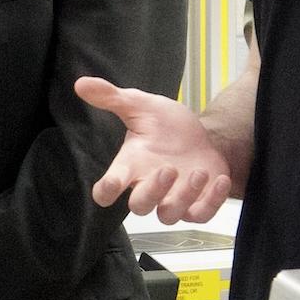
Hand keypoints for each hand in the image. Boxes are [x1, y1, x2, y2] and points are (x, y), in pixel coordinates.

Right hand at [76, 76, 231, 221]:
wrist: (201, 135)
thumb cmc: (166, 126)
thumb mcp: (141, 106)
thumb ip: (112, 97)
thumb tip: (81, 83)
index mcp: (131, 165)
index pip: (107, 188)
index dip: (106, 191)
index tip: (112, 184)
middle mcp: (149, 186)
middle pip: (139, 207)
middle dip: (152, 192)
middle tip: (168, 169)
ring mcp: (173, 198)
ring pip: (169, 215)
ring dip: (183, 197)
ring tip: (198, 172)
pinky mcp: (198, 204)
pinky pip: (201, 215)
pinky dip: (211, 202)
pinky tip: (218, 179)